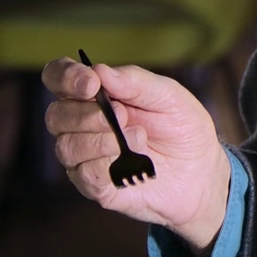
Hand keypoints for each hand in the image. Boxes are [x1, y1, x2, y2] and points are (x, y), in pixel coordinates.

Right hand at [43, 58, 230, 251]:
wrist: (200, 171)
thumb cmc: (181, 127)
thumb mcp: (168, 96)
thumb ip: (134, 82)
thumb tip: (99, 70)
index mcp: (95, 94)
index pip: (58, 77)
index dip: (66, 76)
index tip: (91, 83)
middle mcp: (81, 124)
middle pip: (56, 115)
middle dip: (86, 114)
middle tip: (123, 114)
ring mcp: (85, 157)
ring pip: (66, 146)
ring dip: (100, 140)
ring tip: (138, 137)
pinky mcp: (95, 186)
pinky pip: (84, 174)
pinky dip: (107, 165)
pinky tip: (133, 161)